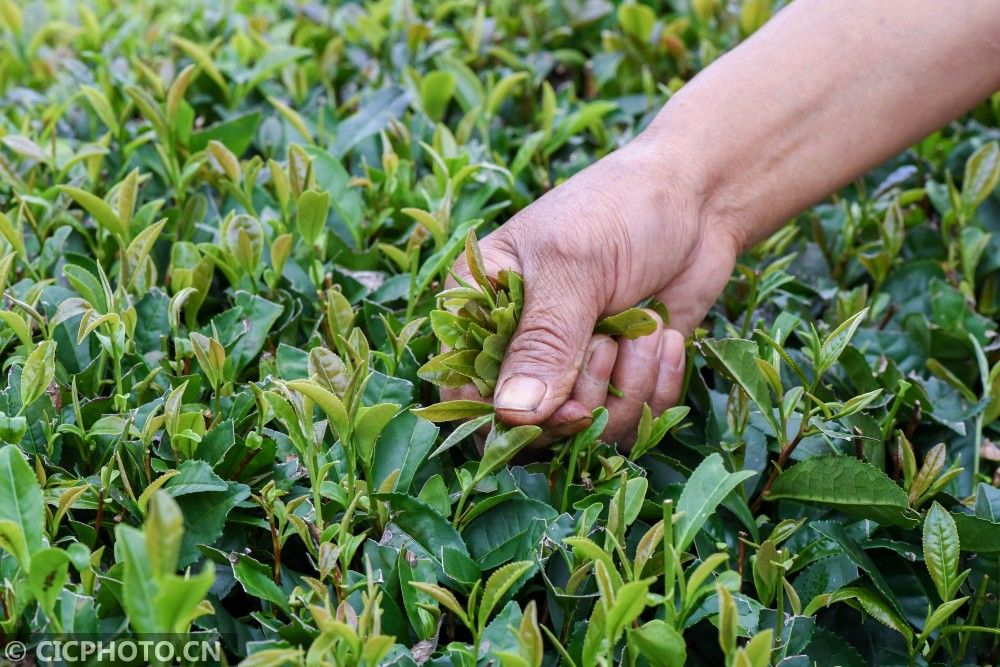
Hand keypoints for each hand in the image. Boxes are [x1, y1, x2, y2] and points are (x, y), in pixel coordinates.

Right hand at [443, 131, 740, 446]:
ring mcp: (570, 364)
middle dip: (579, 396)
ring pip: (583, 428)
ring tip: (643, 329)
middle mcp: (519, 342)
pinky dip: (655, 386)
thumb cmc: (621, 210)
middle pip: (528, 423)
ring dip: (626, 387)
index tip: (554, 405)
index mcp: (481, 304)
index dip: (504, 413)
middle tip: (607, 345)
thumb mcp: (573, 268)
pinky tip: (664, 336)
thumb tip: (511, 416)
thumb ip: (544, 341)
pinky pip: (628, 420)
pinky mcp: (619, 377)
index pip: (465, 386)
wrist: (700, 197)